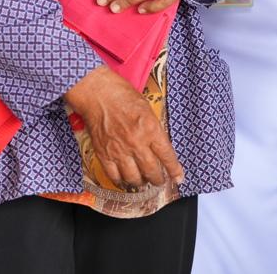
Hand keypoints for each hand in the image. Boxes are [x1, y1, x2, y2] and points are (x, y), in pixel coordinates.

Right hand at [64, 65, 184, 188]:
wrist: (98, 93)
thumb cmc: (122, 96)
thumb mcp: (147, 109)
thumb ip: (153, 129)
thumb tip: (158, 146)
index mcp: (150, 129)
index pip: (167, 156)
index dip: (174, 170)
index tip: (179, 177)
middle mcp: (136, 142)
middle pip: (151, 171)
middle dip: (158, 180)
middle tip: (160, 181)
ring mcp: (119, 150)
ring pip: (134, 178)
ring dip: (141, 182)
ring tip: (143, 181)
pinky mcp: (104, 154)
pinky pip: (114, 176)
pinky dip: (121, 181)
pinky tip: (125, 180)